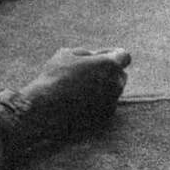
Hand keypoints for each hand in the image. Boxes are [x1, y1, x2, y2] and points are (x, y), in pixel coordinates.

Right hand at [5, 47, 131, 147]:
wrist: (45, 109)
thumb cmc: (55, 77)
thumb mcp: (67, 54)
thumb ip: (87, 53)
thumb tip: (97, 55)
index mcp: (110, 65)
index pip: (124, 56)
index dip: (113, 54)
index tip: (101, 57)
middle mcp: (116, 83)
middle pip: (120, 74)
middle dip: (108, 72)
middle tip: (87, 72)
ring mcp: (112, 101)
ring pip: (113, 90)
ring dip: (103, 87)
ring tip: (79, 88)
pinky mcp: (106, 116)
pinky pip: (106, 105)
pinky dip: (97, 102)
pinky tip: (79, 102)